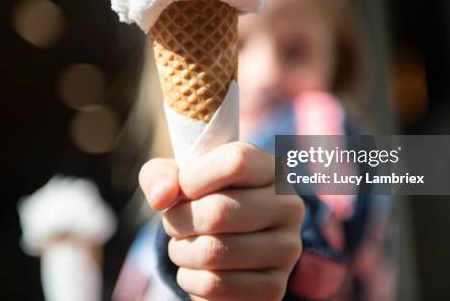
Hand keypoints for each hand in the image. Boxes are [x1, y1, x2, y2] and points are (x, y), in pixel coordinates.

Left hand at [139, 142, 304, 300]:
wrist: (224, 247)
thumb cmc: (201, 201)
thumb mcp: (178, 179)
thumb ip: (161, 175)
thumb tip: (160, 197)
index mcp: (272, 169)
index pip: (236, 162)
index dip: (194, 177)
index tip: (182, 189)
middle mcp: (289, 206)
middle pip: (219, 211)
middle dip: (178, 220)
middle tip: (174, 222)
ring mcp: (286, 249)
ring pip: (213, 252)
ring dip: (181, 251)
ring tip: (183, 245)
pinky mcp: (273, 287)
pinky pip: (215, 285)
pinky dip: (190, 279)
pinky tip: (195, 270)